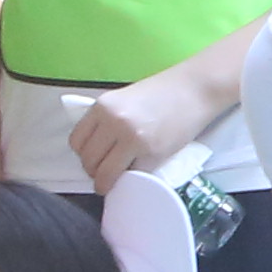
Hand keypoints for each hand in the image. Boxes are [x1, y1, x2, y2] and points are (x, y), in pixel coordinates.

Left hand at [66, 73, 206, 186]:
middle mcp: (113, 123)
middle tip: (106, 172)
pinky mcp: (151, 154)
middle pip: (88, 160)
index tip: (95, 158)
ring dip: (107, 182)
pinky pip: (131, 176)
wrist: (195, 89)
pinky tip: (136, 175)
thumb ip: (107, 119)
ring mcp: (132, 140)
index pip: (76, 142)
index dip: (84, 154)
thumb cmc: (162, 92)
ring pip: (104, 174)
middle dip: (94, 171)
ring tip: (117, 180)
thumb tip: (97, 147)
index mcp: (102, 106)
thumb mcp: (124, 99)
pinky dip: (131, 180)